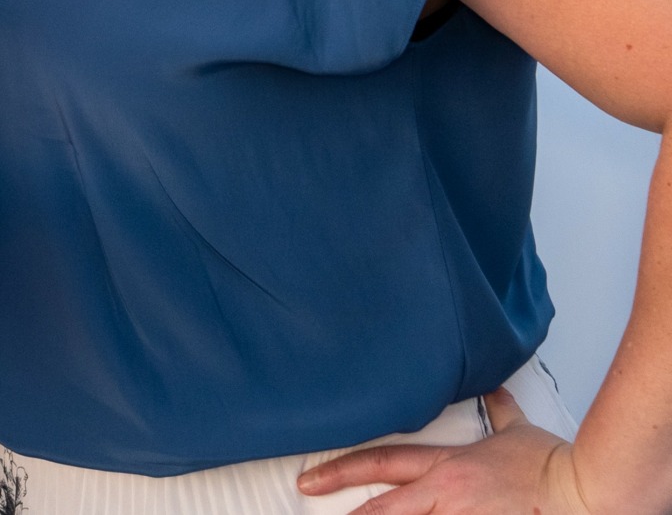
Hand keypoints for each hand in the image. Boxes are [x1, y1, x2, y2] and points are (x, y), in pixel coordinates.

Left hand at [296, 388, 592, 513]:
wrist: (585, 490)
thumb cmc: (553, 464)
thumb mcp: (517, 431)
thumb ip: (499, 412)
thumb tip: (494, 392)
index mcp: (447, 466)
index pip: (382, 463)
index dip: (342, 471)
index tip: (312, 478)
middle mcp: (446, 494)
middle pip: (383, 506)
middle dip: (347, 511)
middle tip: (311, 501)